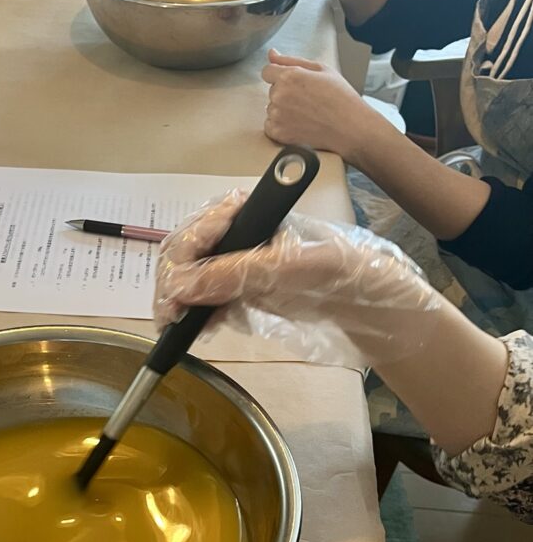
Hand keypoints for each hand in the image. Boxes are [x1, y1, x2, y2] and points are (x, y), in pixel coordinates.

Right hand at [155, 190, 441, 366]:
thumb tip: (179, 286)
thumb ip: (232, 274)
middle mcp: (238, 232)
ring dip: (180, 301)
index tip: (173, 298)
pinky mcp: (245, 287)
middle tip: (171, 318)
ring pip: (190, 277)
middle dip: (172, 285)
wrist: (372, 303)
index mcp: (249, 213)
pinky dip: (196, 312)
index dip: (178, 265)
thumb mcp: (286, 270)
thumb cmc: (339, 272)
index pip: (194, 233)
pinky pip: (206, 297)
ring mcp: (239, 261)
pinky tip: (198, 328)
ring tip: (180, 327)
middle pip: (185, 254)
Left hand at [262, 51, 379, 163]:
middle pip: (272, 90)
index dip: (279, 75)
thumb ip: (291, 60)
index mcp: (289, 76)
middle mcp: (279, 95)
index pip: (267, 71)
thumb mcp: (321, 69)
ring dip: (283, 110)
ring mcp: (277, 115)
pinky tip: (299, 124)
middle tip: (308, 99)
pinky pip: (270, 126)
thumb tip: (271, 54)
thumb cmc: (340, 97)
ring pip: (271, 108)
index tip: (292, 83)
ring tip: (306, 113)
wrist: (349, 127)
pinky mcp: (277, 133)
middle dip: (285, 92)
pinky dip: (280, 126)